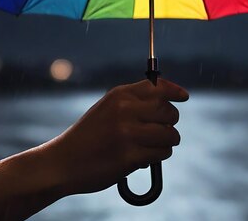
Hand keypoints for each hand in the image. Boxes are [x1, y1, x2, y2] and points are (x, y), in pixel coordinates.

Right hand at [46, 78, 188, 195]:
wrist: (63, 161)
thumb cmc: (89, 136)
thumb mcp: (107, 108)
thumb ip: (134, 102)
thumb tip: (169, 100)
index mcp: (119, 95)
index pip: (158, 87)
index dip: (174, 91)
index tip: (184, 96)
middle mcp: (125, 110)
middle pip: (169, 111)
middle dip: (171, 122)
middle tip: (162, 129)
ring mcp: (127, 133)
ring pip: (170, 134)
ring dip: (167, 141)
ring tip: (153, 145)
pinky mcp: (129, 156)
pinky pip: (162, 153)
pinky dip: (158, 156)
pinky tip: (144, 158)